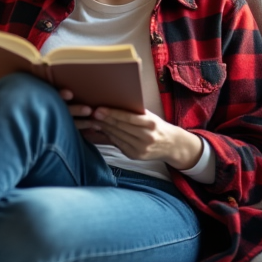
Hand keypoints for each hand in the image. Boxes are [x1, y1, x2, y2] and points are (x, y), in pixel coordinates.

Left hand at [59, 89, 203, 170]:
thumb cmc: (156, 126)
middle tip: (91, 113)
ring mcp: (140, 148)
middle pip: (120, 127)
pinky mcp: (135, 156)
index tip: (99, 108)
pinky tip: (101, 130)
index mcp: (150, 124)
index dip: (112, 113)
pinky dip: (108, 137)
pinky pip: (118, 144)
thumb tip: (112, 105)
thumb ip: (133, 113)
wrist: (171, 145)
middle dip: (104, 120)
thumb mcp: (149, 117)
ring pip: (117, 136)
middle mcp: (146, 137)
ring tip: (92, 120)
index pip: (128, 118)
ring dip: (104, 128)